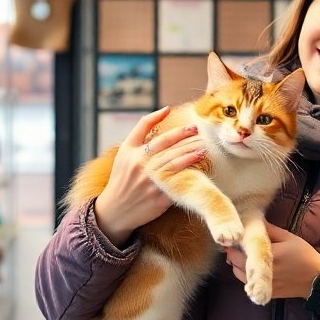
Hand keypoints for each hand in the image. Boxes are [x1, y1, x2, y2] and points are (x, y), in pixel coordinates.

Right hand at [94, 107, 204, 246]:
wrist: (115, 209)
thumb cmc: (123, 175)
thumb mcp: (126, 149)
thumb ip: (143, 128)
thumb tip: (166, 110)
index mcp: (135, 154)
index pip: (161, 139)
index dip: (179, 132)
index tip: (193, 126)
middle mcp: (142, 167)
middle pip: (171, 151)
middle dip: (189, 141)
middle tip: (203, 135)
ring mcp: (151, 183)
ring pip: (175, 166)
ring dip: (191, 156)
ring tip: (203, 150)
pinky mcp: (159, 199)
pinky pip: (176, 184)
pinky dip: (188, 176)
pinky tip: (199, 170)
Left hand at [225, 223, 319, 300]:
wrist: (316, 278)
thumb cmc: (303, 254)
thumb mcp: (288, 237)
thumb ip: (270, 230)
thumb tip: (254, 220)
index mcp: (268, 254)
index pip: (239, 250)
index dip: (233, 244)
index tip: (233, 238)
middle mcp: (263, 270)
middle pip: (235, 263)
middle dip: (232, 254)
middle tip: (235, 246)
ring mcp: (264, 283)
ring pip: (238, 275)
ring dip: (236, 265)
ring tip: (242, 257)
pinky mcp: (266, 291)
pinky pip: (247, 284)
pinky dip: (244, 275)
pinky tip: (250, 268)